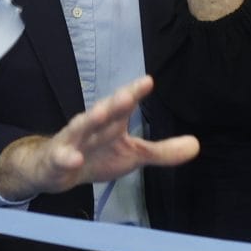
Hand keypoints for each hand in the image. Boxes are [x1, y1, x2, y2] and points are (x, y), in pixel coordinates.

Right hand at [0, 77, 198, 201]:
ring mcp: (72, 141)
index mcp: (111, 122)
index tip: (148, 81)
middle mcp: (91, 126)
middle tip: (126, 96)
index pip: (123, 104)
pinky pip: (61, 157)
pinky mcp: (57, 159)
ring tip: (98, 114)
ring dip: (87, 121)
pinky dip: (66, 157)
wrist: (54, 168)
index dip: (134, 93)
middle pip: (103, 111)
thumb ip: (162, 151)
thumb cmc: (97, 155)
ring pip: (79, 128)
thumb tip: (197, 145)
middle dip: (113, 103)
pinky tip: (74, 158)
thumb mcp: (133, 155)